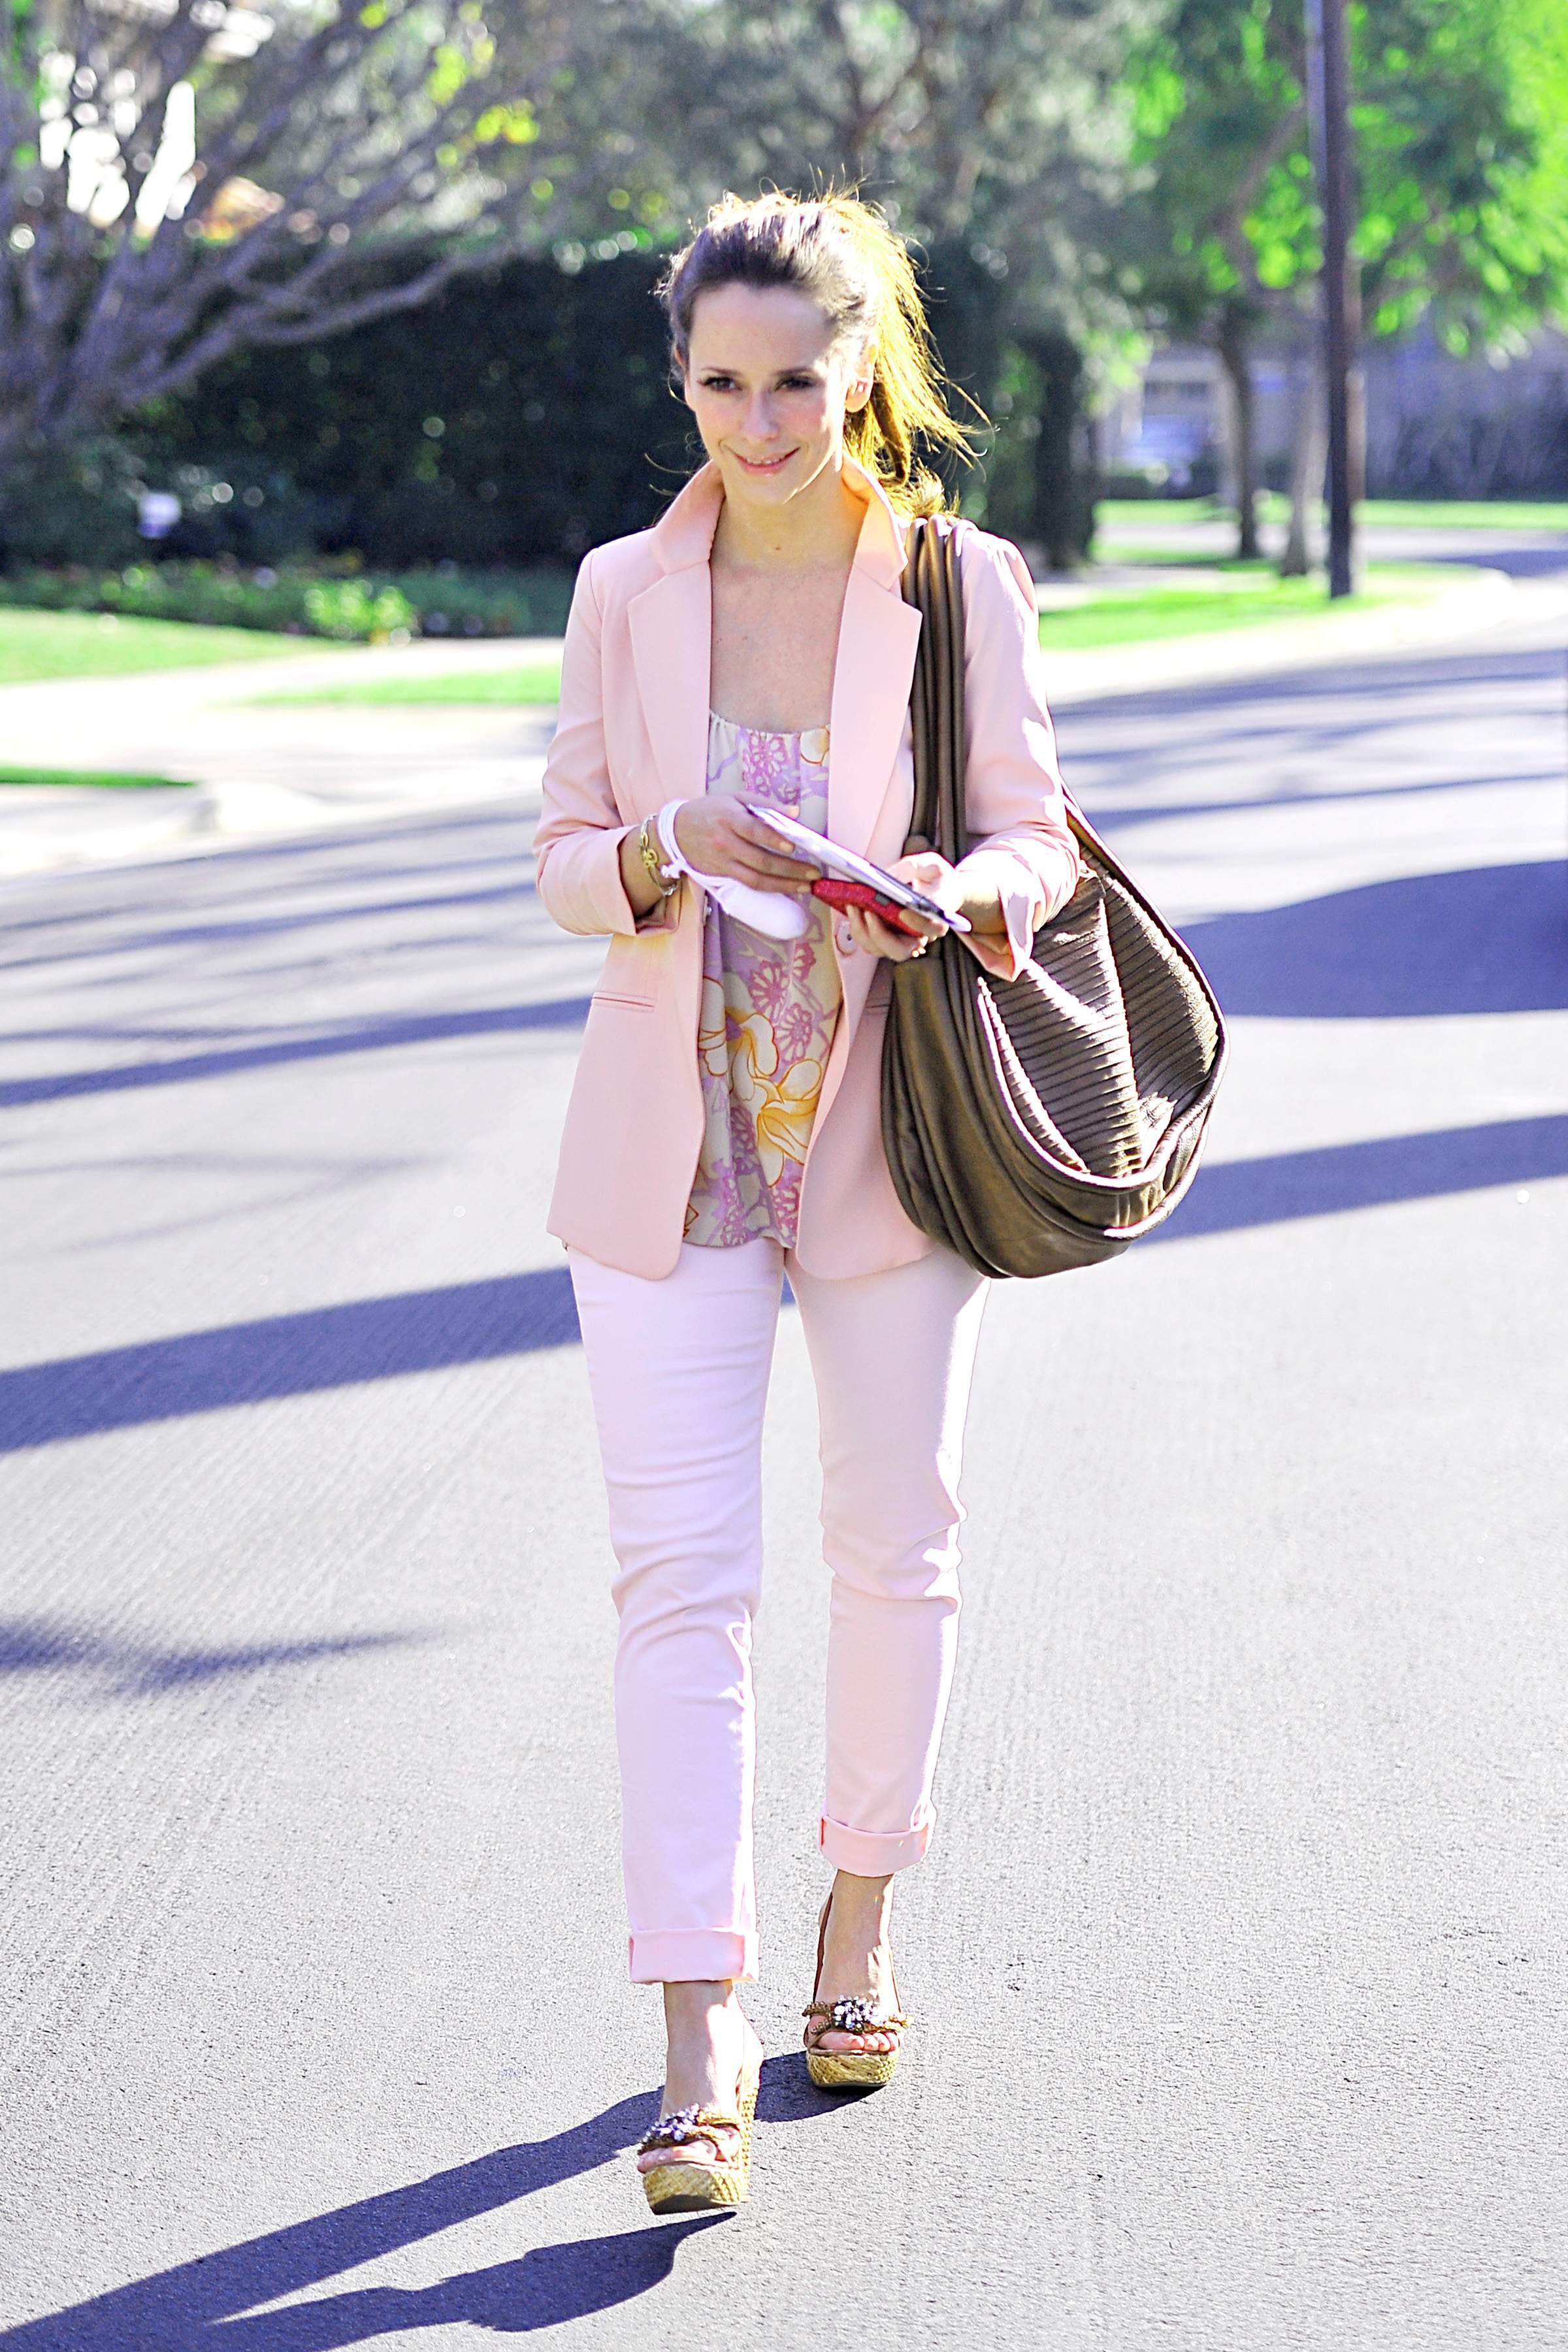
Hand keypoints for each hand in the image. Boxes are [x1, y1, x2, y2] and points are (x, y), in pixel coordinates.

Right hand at [672, 799, 821, 894]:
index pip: (753, 831)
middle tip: (813, 873)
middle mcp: (724, 842)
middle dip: (789, 869)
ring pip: (756, 879)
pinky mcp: (721, 875)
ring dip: (784, 885)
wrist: (676, 831)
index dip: (773, 839)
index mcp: (728, 818)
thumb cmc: (710, 810)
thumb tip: (795, 813)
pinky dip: (770, 888)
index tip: (793, 846)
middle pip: (760, 860)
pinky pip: (748, 885)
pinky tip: (787, 888)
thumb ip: (766, 805)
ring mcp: (722, 862)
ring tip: (806, 886)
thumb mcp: (735, 798)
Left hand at [842, 851, 958, 962]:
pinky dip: (857, 927)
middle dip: (880, 934)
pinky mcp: (885, 937)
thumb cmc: (936, 877)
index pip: (931, 929)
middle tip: (869, 911)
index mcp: (938, 920)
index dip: (917, 924)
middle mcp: (919, 937)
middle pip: (900, 951)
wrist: (938, 888)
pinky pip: (868, 941)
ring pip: (880, 950)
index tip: (903, 911)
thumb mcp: (931, 865)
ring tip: (853, 906)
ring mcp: (901, 940)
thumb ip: (914, 869)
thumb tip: (890, 880)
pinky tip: (850, 907)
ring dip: (863, 931)